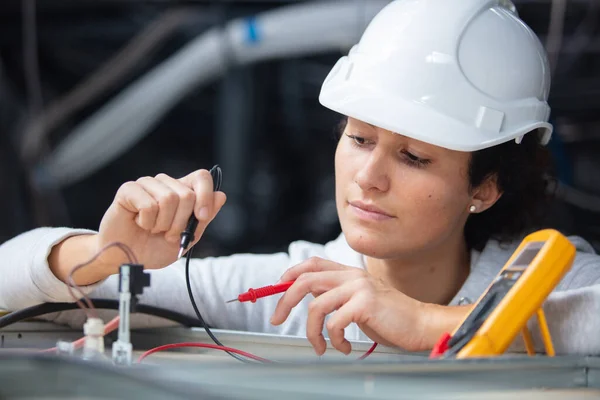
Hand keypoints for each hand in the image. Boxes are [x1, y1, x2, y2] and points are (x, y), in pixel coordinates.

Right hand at [95, 169, 225, 270]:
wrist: (129, 260)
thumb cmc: (155, 247)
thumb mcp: (188, 237)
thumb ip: (204, 217)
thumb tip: (221, 195)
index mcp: (182, 191)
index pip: (201, 177)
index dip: (205, 196)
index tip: (201, 217)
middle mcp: (165, 184)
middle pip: (187, 194)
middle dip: (180, 222)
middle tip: (168, 234)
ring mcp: (147, 184)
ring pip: (168, 199)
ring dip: (162, 224)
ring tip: (153, 229)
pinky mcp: (129, 190)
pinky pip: (148, 205)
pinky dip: (146, 222)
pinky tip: (139, 224)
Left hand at [270, 257, 432, 355]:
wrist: (421, 324)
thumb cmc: (390, 318)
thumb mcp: (359, 302)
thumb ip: (337, 296)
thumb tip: (309, 298)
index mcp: (350, 273)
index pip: (312, 263)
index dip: (291, 273)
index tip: (277, 287)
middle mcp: (352, 276)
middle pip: (305, 280)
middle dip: (285, 301)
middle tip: (277, 319)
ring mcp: (359, 287)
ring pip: (316, 307)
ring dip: (313, 333)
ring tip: (322, 347)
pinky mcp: (365, 303)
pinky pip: (334, 323)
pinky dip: (334, 340)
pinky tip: (344, 347)